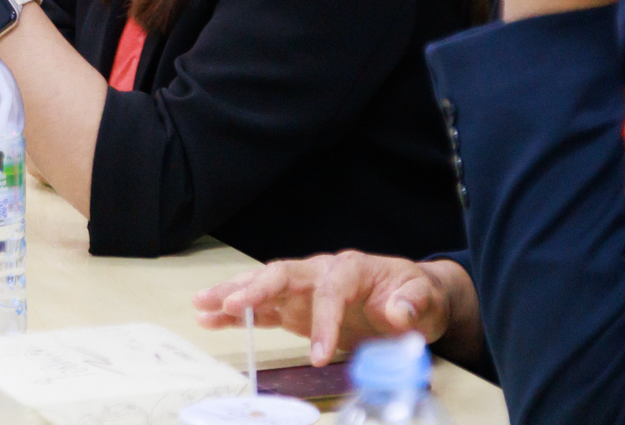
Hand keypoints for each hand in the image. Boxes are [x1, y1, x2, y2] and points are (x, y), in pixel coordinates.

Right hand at [193, 253, 478, 366]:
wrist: (411, 299)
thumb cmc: (415, 296)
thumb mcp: (423, 300)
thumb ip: (411, 305)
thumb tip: (396, 313)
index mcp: (352, 268)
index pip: (330, 288)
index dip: (323, 319)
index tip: (320, 356)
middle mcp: (321, 271)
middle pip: (282, 273)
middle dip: (255, 288)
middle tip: (230, 304)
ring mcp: (304, 288)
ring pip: (263, 285)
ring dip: (233, 294)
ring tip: (201, 304)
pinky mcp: (295, 308)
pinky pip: (262, 308)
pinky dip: (236, 313)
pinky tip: (210, 318)